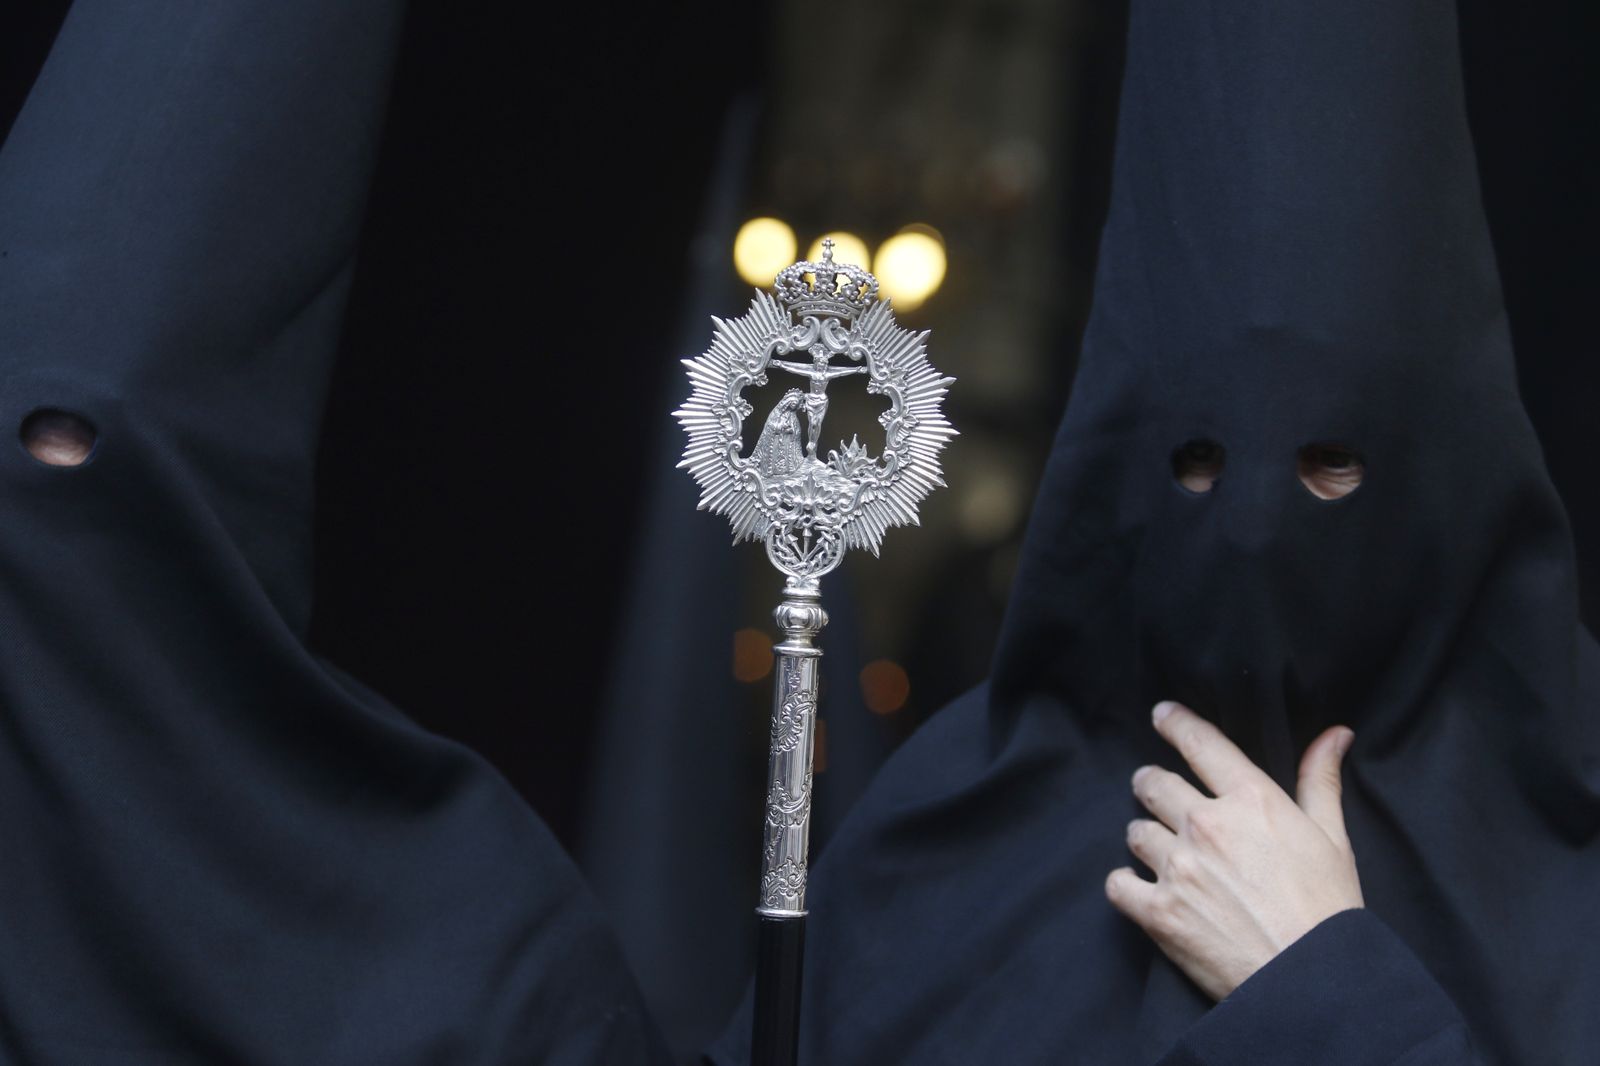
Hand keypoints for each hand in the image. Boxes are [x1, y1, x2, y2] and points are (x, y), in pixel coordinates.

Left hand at [1104, 701, 1363, 1000]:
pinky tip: (1141, 890)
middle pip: (1153, 784)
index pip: (1200, 743)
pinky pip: (1118, 883)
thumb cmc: (1329, 909)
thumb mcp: (1332, 838)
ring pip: (1135, 832)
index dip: (1175, 723)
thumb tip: (1334, 734)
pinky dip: (1126, 885)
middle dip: (1151, 784)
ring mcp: (1177, 867)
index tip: (1161, 715)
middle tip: (1155, 792)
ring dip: (1146, 839)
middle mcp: (1206, 825)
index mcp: (1250, 800)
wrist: (1313, 981)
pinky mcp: (1158, 911)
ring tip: (1164, 853)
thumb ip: (1320, 781)